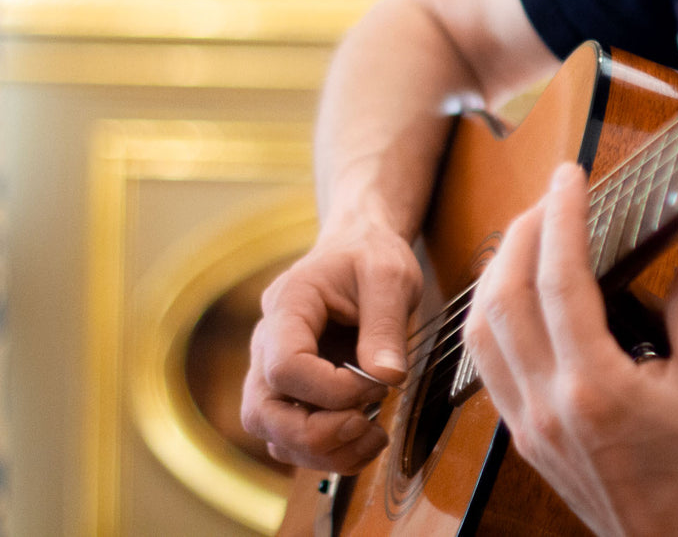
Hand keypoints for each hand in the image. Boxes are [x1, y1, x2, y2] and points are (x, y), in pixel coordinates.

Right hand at [240, 217, 422, 472]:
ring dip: (322, 451)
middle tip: (367, 423)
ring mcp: (273, 374)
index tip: (376, 383)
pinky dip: (327, 453)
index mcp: (287, 306)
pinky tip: (366, 440)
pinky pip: (292, 440)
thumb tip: (388, 379)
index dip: (329, 389)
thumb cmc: (370, 257)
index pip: (284, 366)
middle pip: (262, 411)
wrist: (359, 249)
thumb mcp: (390, 276)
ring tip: (373, 437)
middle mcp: (267, 345)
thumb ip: (386, 325)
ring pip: (273, 435)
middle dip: (315, 433)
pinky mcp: (291, 394)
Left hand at [463, 163, 677, 536]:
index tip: (570, 176)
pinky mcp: (525, 439)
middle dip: (520, 232)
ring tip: (529, 235)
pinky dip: (493, 317)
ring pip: (480, 332)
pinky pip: (487, 366)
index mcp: (596, 388)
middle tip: (550, 196)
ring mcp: (529, 426)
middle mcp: (549, 406)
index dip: (561, 216)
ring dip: (496, 272)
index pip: (560, 279)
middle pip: (503, 297)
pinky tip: (520, 295)